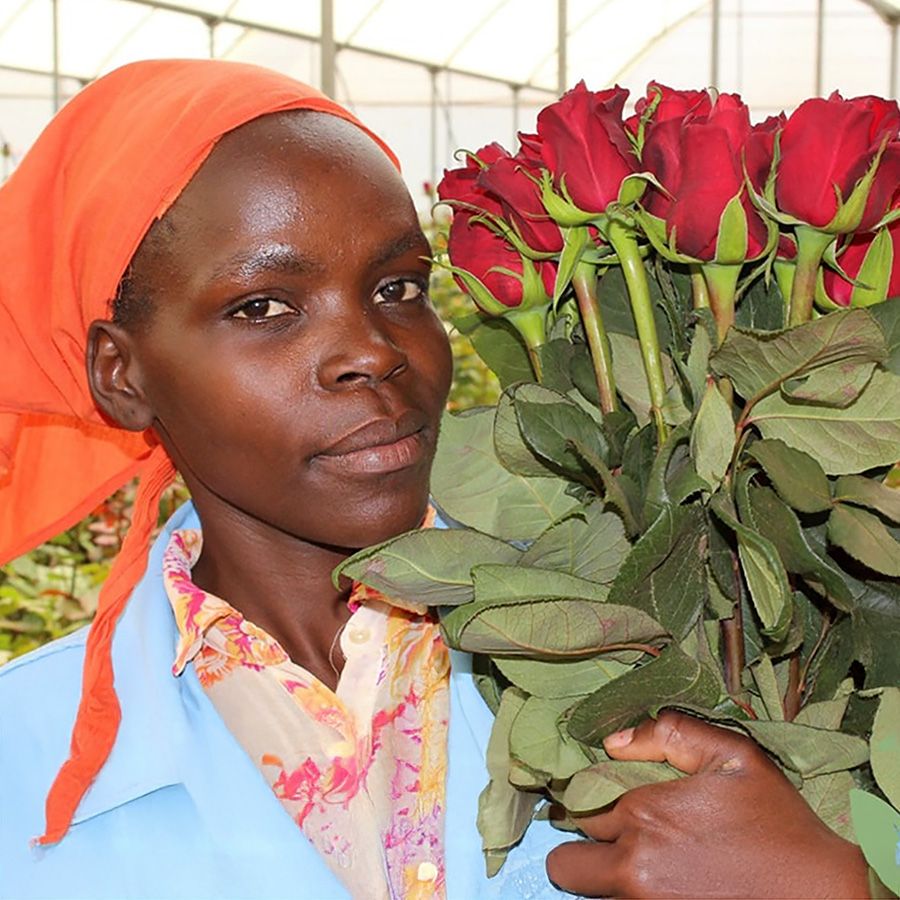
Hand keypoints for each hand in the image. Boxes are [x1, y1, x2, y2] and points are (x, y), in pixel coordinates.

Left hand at [545, 710, 869, 898]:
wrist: (823, 894)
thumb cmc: (777, 822)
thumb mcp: (732, 756)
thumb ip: (669, 733)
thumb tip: (612, 740)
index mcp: (643, 814)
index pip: (576, 807)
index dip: (587, 801)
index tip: (603, 800)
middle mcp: (633, 866)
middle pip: (568, 862)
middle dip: (585, 846)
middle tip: (617, 837)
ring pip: (589, 892)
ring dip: (603, 875)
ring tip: (645, 858)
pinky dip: (627, 895)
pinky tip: (663, 878)